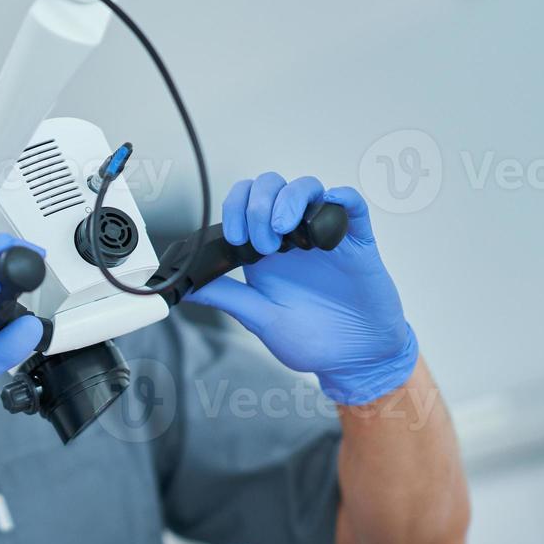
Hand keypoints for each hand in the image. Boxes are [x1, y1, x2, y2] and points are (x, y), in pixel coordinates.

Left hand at [184, 173, 418, 404]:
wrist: (354, 358)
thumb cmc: (311, 339)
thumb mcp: (259, 318)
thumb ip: (226, 296)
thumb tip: (186, 286)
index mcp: (264, 252)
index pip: (244, 203)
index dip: (234, 208)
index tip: (234, 237)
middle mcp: (292, 236)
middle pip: (271, 186)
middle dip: (258, 204)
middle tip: (261, 243)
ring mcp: (324, 235)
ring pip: (306, 187)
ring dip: (289, 200)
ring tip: (285, 232)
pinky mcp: (357, 240)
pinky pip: (350, 203)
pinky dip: (339, 198)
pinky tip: (326, 213)